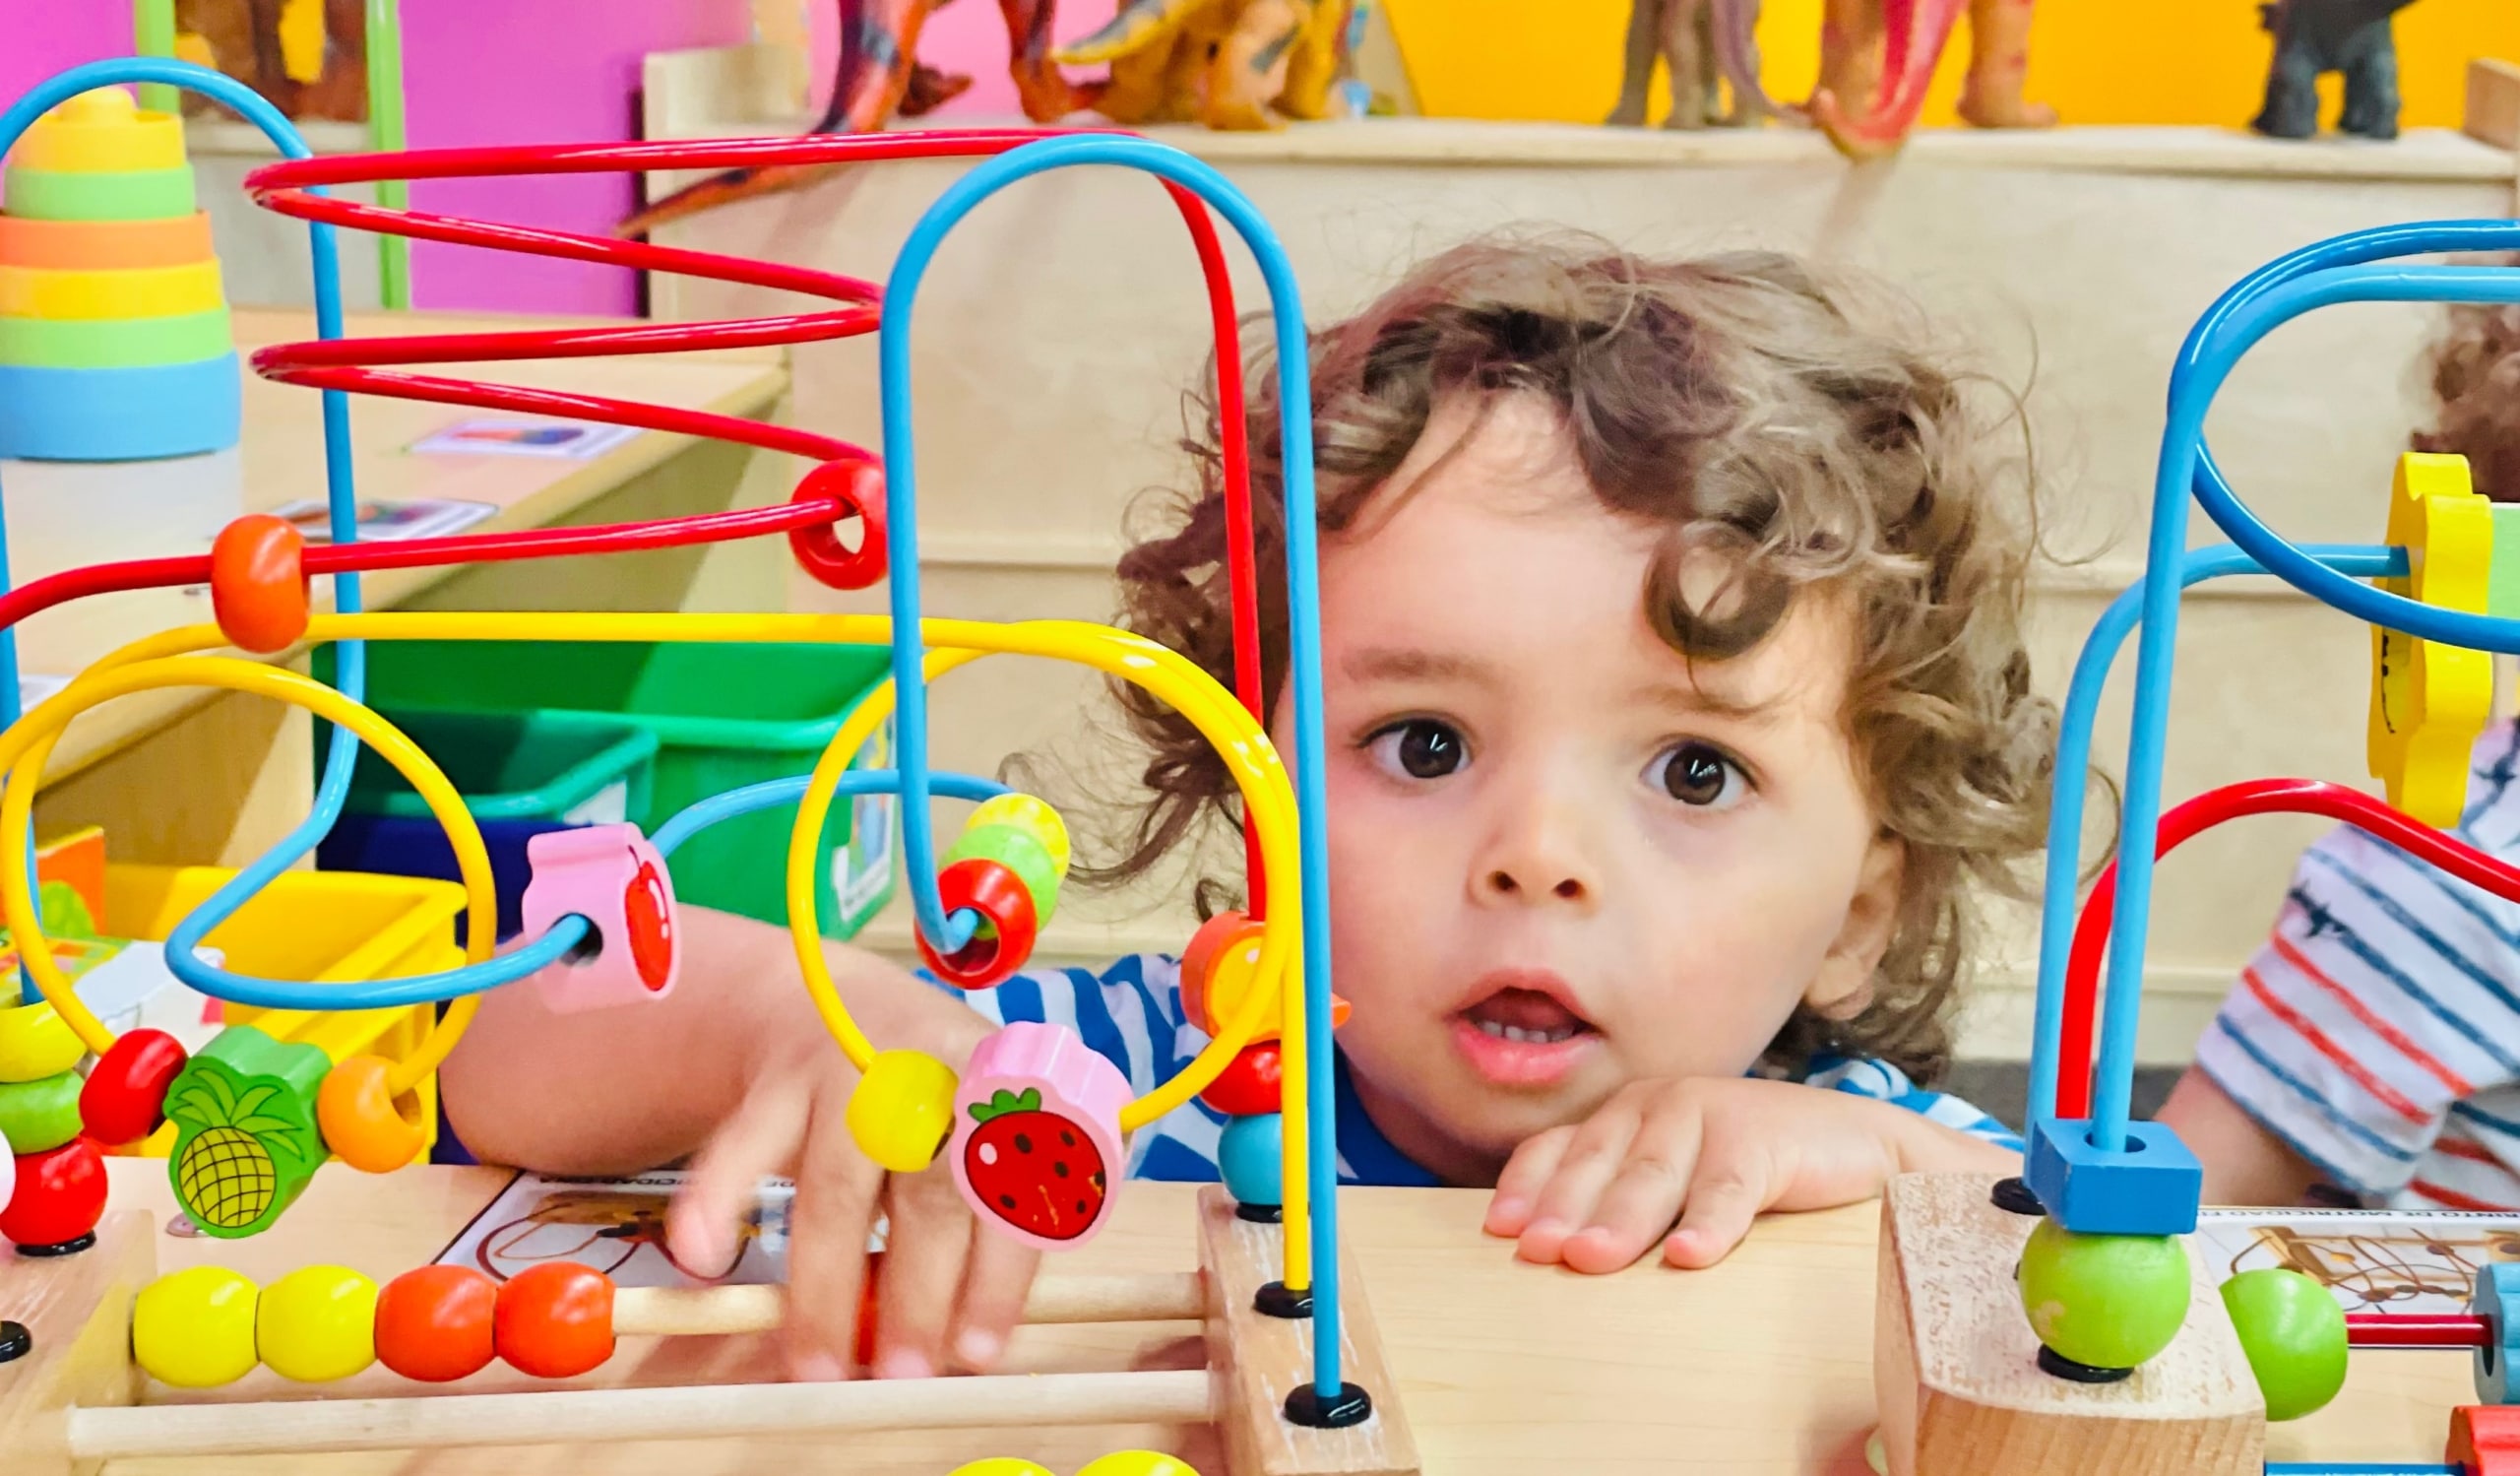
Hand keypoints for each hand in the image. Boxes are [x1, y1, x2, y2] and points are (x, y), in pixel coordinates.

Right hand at [667, 1006, 1027, 1381]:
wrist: (838, 1002)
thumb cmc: (926, 1099)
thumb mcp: (975, 1134)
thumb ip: (976, 1219)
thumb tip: (963, 1343)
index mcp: (1000, 1097)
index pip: (1010, 1192)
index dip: (998, 1274)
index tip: (977, 1352)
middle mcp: (931, 1079)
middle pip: (929, 1191)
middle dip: (918, 1291)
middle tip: (904, 1374)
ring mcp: (850, 1075)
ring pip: (838, 1186)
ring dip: (825, 1285)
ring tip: (817, 1366)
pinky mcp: (778, 1083)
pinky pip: (745, 1144)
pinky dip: (720, 1198)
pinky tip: (703, 1256)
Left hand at [1482, 1076, 2010, 1273]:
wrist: (1854, 1144)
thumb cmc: (1749, 1169)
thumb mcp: (1674, 1179)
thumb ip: (1620, 1198)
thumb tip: (1553, 1258)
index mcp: (1624, 1116)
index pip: (1557, 1148)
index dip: (1528, 1188)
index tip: (1502, 1232)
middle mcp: (1656, 1106)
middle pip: (1597, 1166)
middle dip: (1563, 1210)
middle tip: (1540, 1254)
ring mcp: (1707, 1116)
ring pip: (1653, 1177)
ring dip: (1620, 1220)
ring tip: (1591, 1259)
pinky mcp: (1762, 1138)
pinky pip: (1728, 1187)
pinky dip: (1709, 1222)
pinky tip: (1691, 1256)